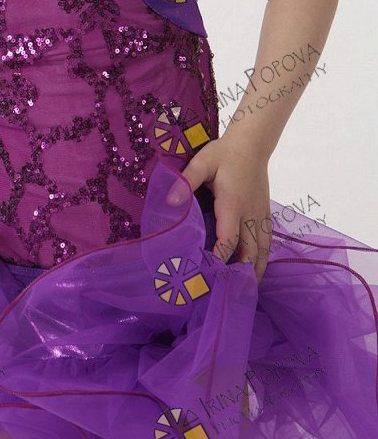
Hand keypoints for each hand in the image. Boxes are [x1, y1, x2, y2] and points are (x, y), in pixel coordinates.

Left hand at [174, 138, 272, 282]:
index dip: (219, 259)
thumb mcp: (201, 163)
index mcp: (233, 205)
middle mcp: (250, 214)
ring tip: (247, 290)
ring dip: (255, 270)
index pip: (228, 240)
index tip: (207, 275)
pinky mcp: (266, 213)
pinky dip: (263, 258)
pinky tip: (257, 269)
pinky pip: (268, 242)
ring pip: (263, 250)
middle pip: (250, 252)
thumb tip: (170, 203)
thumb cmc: (224, 154)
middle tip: (228, 294)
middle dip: (240, 273)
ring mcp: (261, 215)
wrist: (252, 144)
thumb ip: (186, 182)